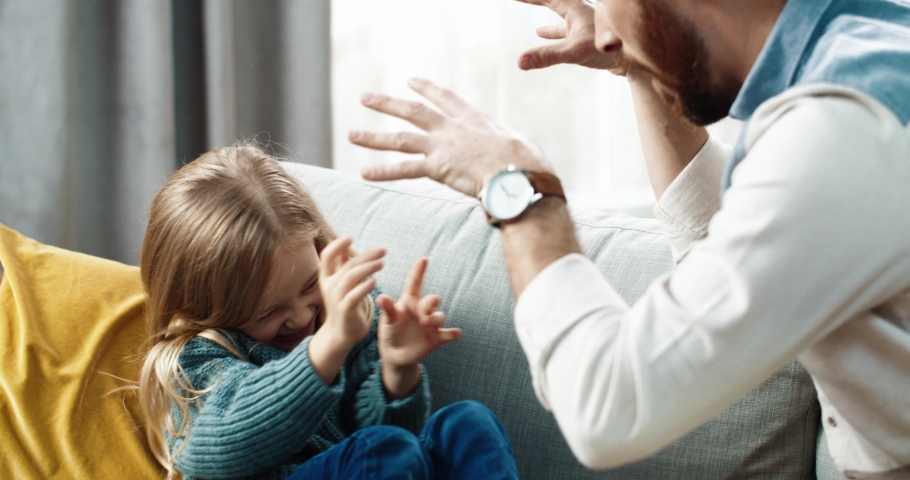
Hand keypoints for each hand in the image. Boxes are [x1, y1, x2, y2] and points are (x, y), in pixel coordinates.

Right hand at [318, 237, 383, 347]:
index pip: (326, 256)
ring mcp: (336, 299)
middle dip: (366, 255)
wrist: (340, 334)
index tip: (351, 237)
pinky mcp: (345, 310)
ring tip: (382, 263)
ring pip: (350, 278)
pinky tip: (374, 282)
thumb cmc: (344, 306)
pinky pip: (354, 296)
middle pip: (346, 265)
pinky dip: (363, 288)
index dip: (337, 245)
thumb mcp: (341, 285)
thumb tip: (345, 247)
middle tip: (383, 250)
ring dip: (367, 268)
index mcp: (327, 278)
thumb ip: (342, 267)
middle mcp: (329, 286)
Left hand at [351, 78, 550, 196]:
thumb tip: (518, 156)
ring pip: (401, 139)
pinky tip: (365, 172)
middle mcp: (454, 129)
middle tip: (367, 98)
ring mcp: (443, 146)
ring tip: (352, 134)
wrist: (522, 172)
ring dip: (374, 137)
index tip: (411, 80)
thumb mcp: (520, 148)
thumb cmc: (529, 164)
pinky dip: (384, 171)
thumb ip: (510, 148)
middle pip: (414, 111)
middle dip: (388, 104)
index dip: (428, 89)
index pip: (446, 100)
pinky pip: (404, 170)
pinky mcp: (438, 167)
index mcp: (475, 120)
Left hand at [377, 258, 460, 369]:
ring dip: (436, 319)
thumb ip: (388, 309)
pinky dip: (453, 333)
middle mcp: (422, 310)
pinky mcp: (436, 338)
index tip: (423, 259)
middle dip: (431, 303)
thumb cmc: (390, 331)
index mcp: (409, 301)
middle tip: (422, 315)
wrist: (395, 354)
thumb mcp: (387, 320)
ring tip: (427, 324)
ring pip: (440, 316)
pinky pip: (448, 334)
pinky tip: (456, 333)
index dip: (419, 271)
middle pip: (432, 300)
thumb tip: (381, 297)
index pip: (415, 283)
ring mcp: (431, 324)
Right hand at [515, 0, 624, 73]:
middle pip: (552, 2)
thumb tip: (520, 62)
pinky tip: (543, 35)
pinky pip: (564, 31)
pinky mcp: (588, 38)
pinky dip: (552, 32)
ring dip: (545, 18)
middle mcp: (579, 14)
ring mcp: (584, 26)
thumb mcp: (574, 52)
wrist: (636, 57)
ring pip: (559, 18)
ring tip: (533, 18)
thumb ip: (547, 56)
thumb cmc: (610, 49)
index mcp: (574, 9)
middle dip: (536, 1)